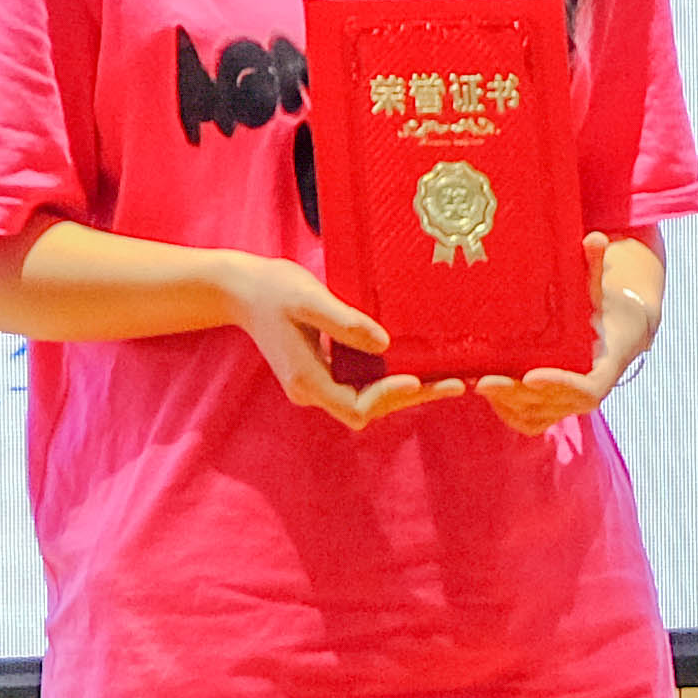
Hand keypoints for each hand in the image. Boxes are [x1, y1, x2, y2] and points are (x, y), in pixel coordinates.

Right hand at [215, 252, 444, 430]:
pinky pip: (361, 383)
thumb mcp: (309, 299)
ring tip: (448, 378)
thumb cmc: (273, 289)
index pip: (355, 406)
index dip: (387, 396)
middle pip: (368, 408)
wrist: (242, 289)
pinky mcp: (323, 371)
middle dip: (411, 396)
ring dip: (405, 390)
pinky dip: (389, 377)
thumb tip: (386, 344)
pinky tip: (418, 365)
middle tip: (455, 384)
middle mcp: (312, 390)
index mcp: (306, 380)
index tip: (415, 378)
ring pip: (367, 399)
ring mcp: (317, 383)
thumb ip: (344, 323)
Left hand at [471, 239, 657, 431]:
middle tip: (484, 380)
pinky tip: (480, 388)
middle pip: (550, 404)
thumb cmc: (602, 308)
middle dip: (516, 394)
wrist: (614, 335)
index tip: (532, 375)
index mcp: (603, 369)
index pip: (584, 388)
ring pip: (533, 414)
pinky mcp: (549, 412)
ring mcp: (566, 406)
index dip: (558, 384)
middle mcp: (586, 394)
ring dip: (504, 402)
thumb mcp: (600, 289)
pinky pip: (524, 419)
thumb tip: (595, 236)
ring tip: (474, 380)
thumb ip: (594, 267)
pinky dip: (503, 409)